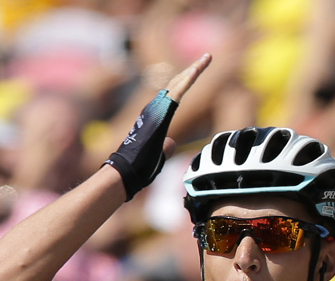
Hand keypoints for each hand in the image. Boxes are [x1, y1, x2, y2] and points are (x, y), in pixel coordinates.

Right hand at [104, 53, 211, 199]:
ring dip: (194, 69)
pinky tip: (198, 69)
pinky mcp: (161, 111)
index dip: (185, 82)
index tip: (196, 71)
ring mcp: (157, 107)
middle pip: (176, 83)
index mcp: (155, 116)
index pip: (173, 94)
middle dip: (193, 69)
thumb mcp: (158, 155)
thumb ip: (166, 147)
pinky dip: (188, 80)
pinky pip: (177, 92)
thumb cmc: (139, 166)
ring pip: (178, 83)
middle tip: (208, 57)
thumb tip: (172, 143)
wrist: (127, 169)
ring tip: (207, 57)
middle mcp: (155, 107)